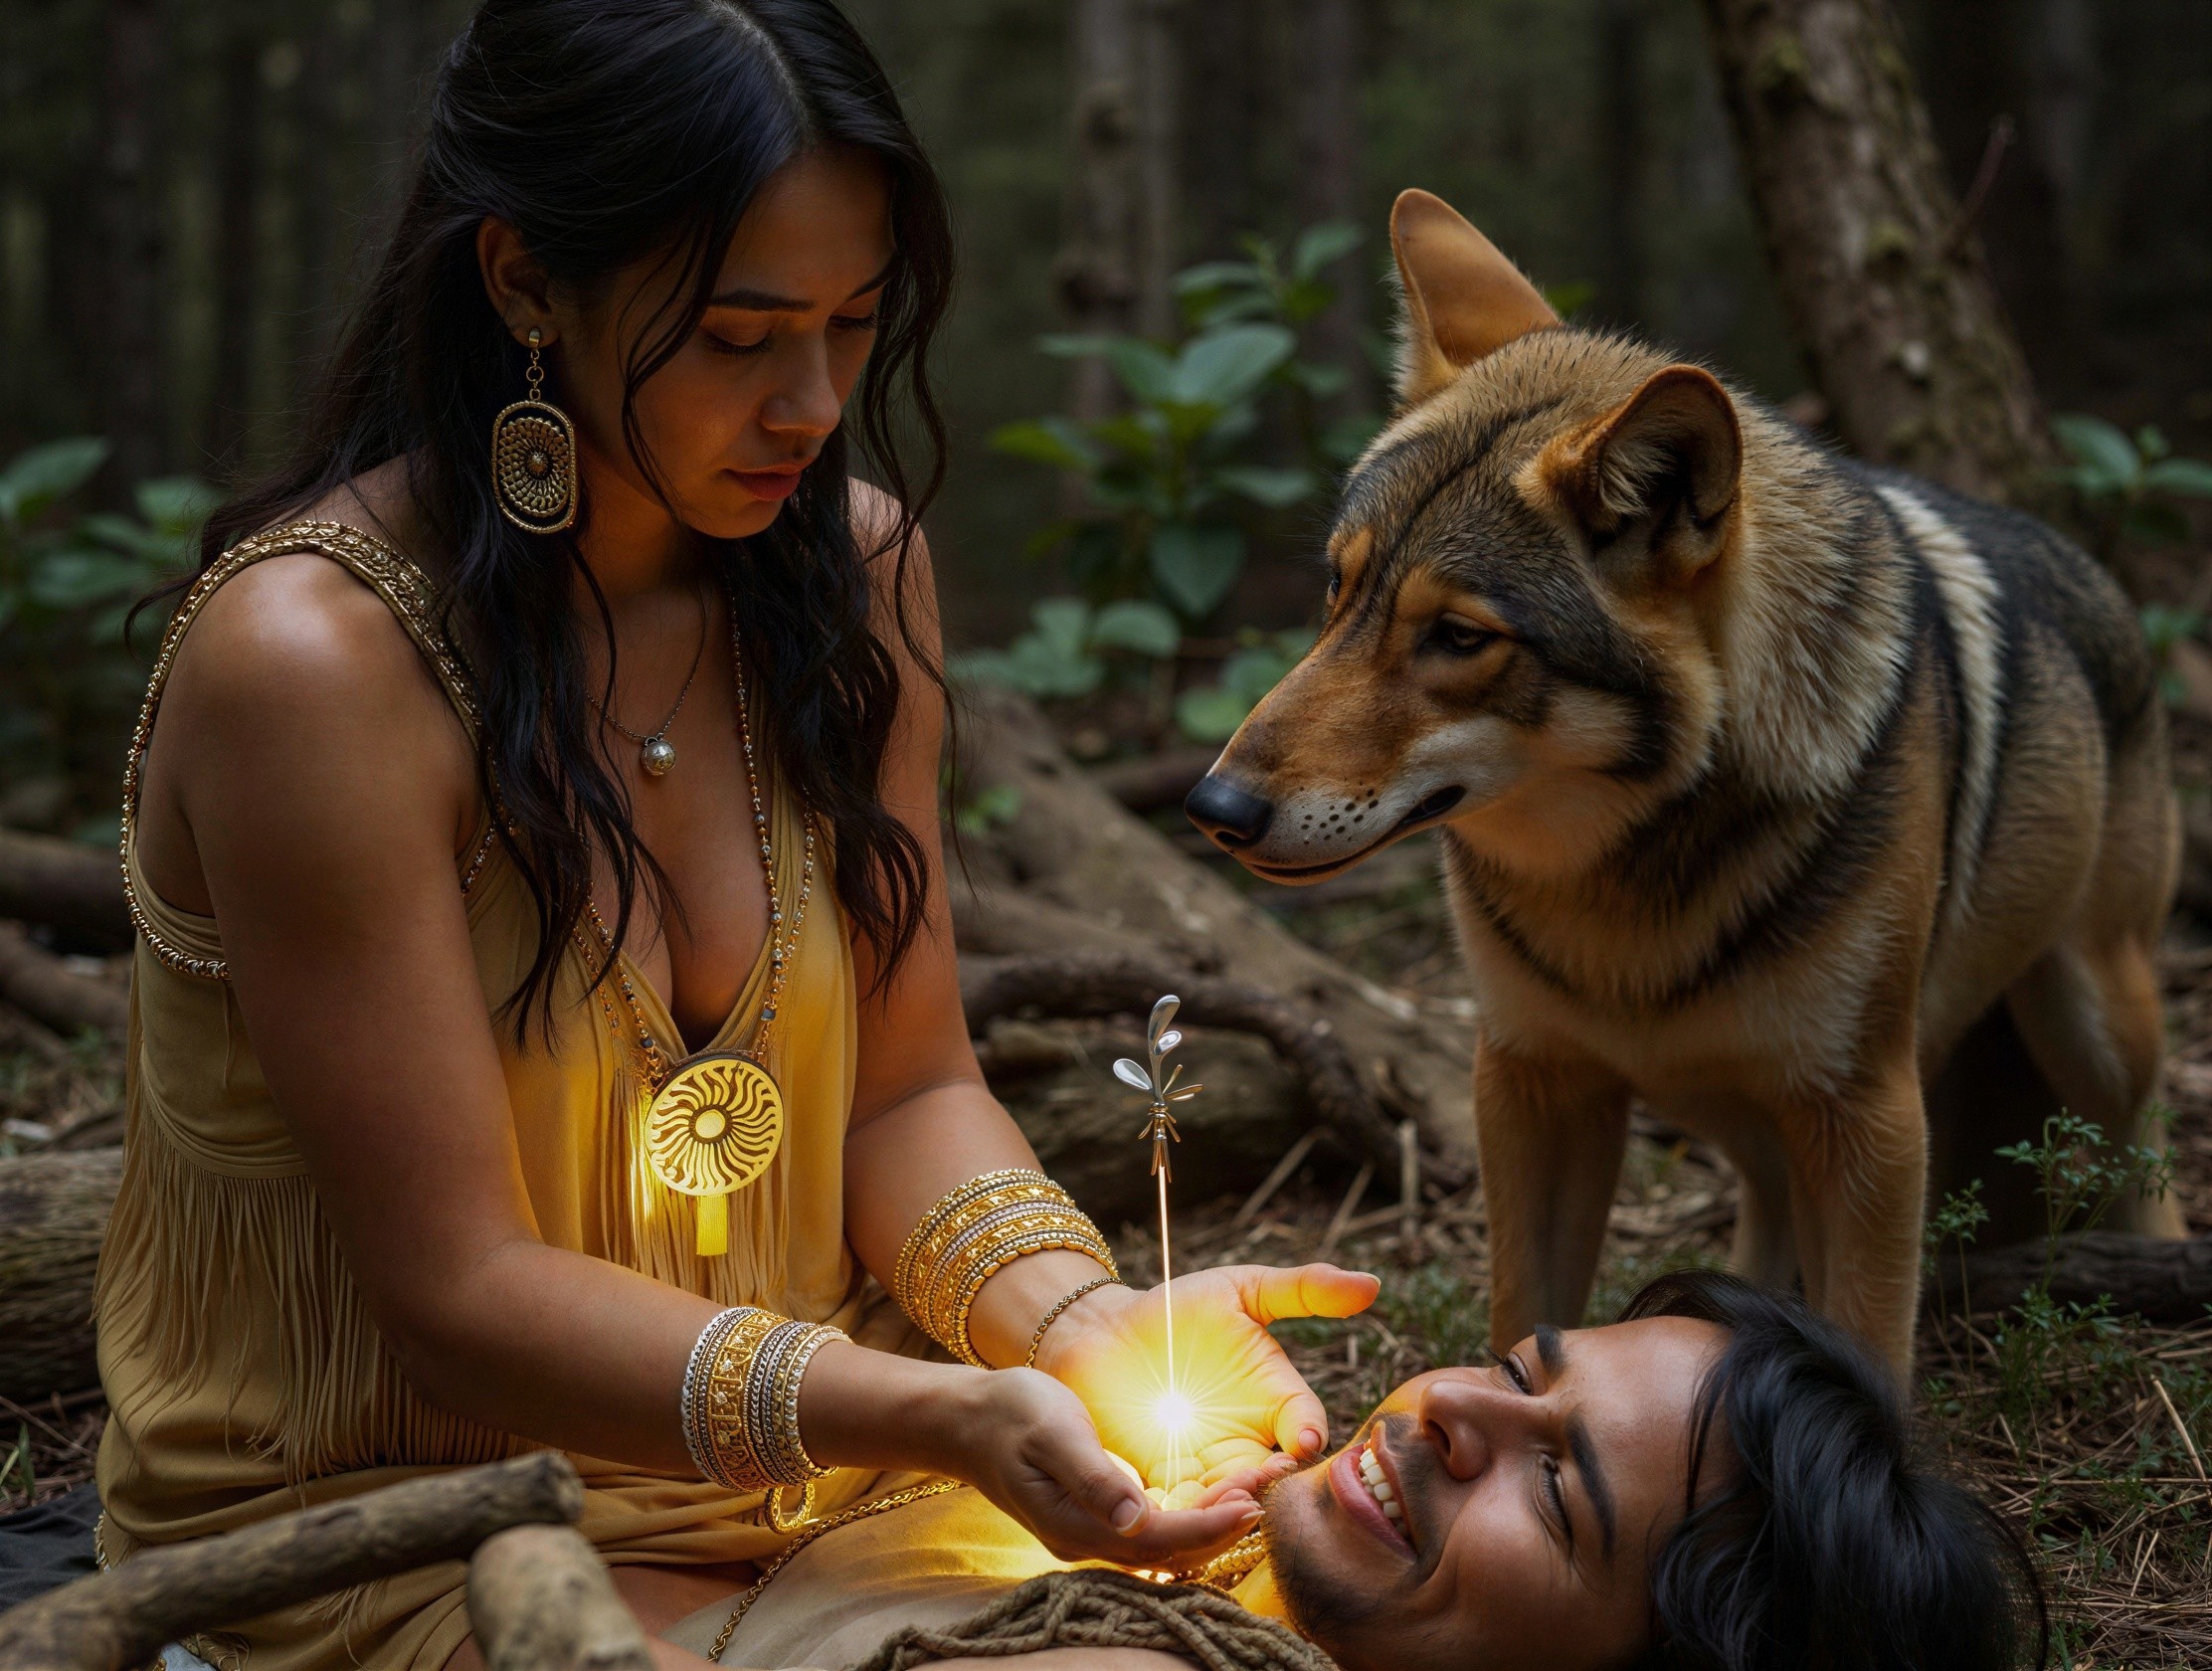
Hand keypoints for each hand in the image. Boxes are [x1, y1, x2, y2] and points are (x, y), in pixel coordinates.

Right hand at [947, 1365, 1263, 1565]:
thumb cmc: (1010, 1413)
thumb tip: (1136, 1517)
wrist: (968, 1419)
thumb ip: (1093, 1475)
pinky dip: (1191, 1516)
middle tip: (1270, 1496)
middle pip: (1169, 1552)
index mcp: (1076, 1525)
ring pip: (1166, 1545)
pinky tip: (1218, 1495)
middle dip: (1222, 1529)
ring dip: (1211, 1525)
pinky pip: (1155, 1529)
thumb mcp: (1052, 1432)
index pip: (1157, 1539)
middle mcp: (1088, 1541)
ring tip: (1256, 1495)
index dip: (1207, 1526)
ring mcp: (1093, 1533)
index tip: (1252, 1505)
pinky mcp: (1098, 1518)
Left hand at [1032, 1264, 1379, 1492]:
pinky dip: (1184, 1517)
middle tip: (1257, 1478)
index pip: (1306, 1424)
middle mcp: (1248, 1440)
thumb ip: (1304, 1289)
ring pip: (1231, 1502)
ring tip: (1220, 1497)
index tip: (1303, 1439)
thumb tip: (1372, 1282)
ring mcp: (1208, 1466)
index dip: (1306, 1432)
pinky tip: (1178, 1512)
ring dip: (1228, 1505)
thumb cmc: (1178, 1307)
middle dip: (1270, 1482)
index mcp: (1276, 1399)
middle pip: (1274, 1476)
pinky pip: (1182, 1512)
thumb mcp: (1241, 1289)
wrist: (1103, 1333)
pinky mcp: (1165, 1485)